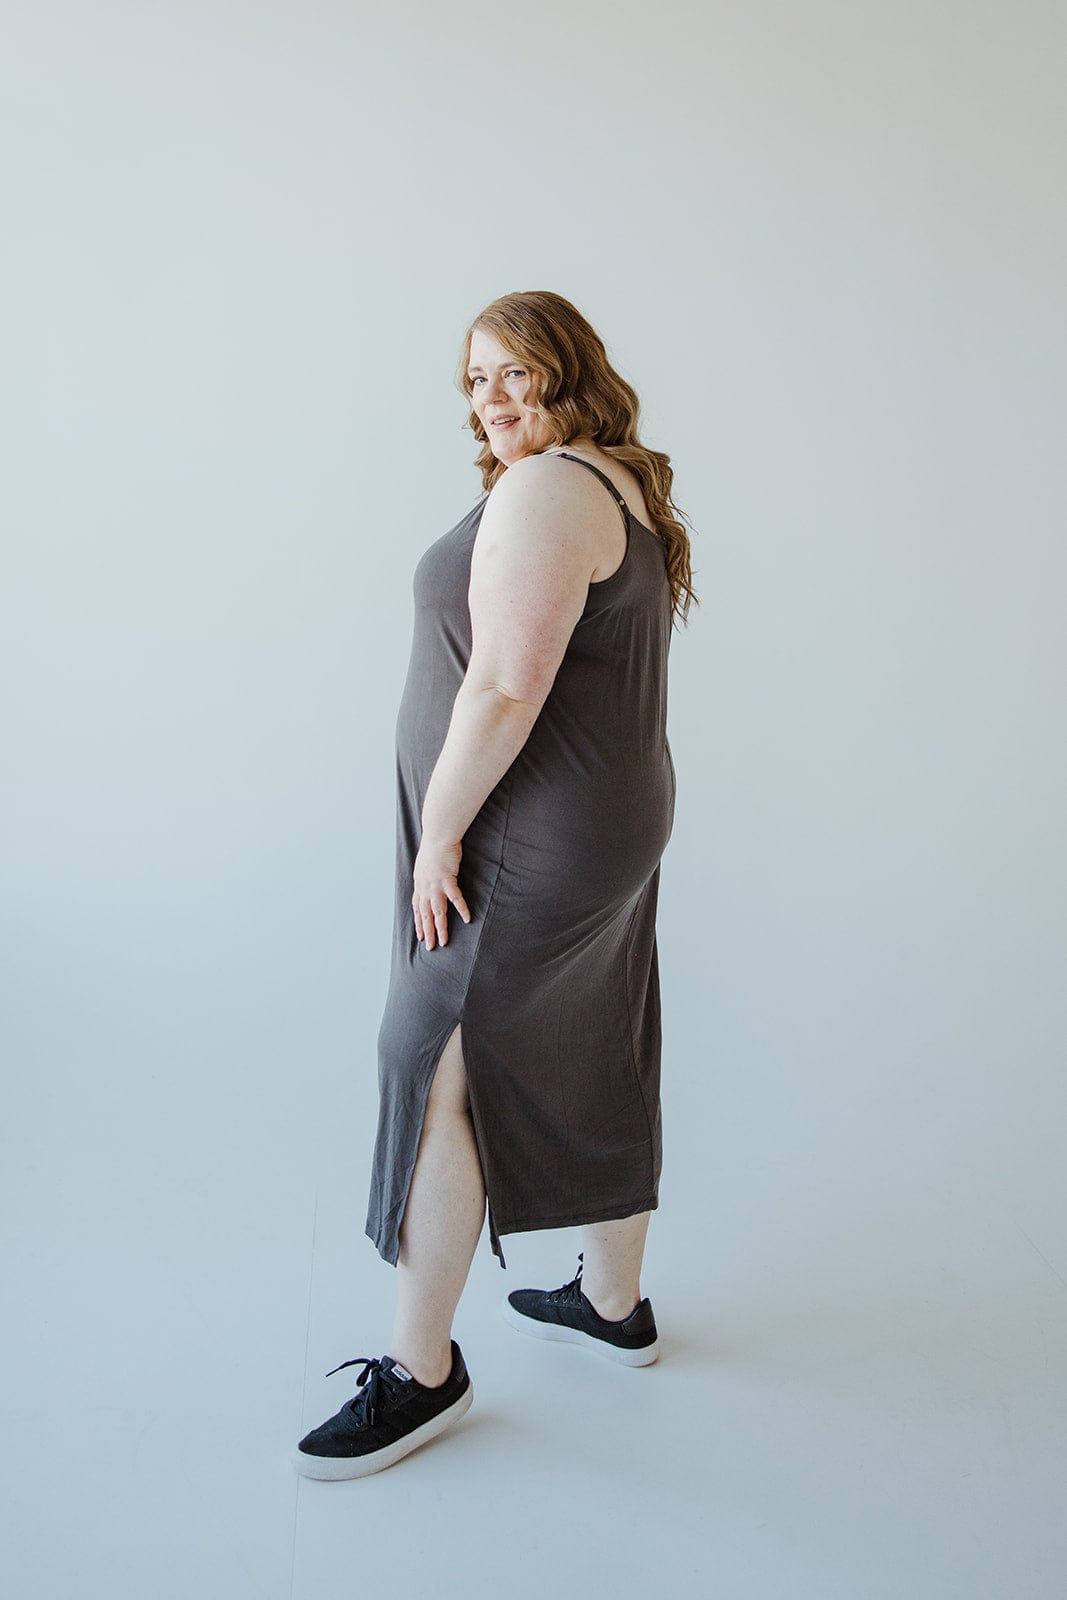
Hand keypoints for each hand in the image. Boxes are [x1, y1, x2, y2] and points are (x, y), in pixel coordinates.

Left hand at [412, 834, 471, 950]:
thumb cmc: (434, 846)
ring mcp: (435, 885)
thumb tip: (428, 880)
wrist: (438, 836)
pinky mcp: (448, 880)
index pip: (417, 908)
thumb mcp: (425, 864)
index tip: (420, 935)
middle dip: (427, 932)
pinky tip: (467, 919)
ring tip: (444, 941)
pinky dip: (461, 909)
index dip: (418, 923)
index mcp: (419, 884)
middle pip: (425, 914)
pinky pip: (456, 898)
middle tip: (430, 947)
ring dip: (440, 928)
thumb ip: (426, 875)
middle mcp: (425, 887)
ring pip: (437, 912)